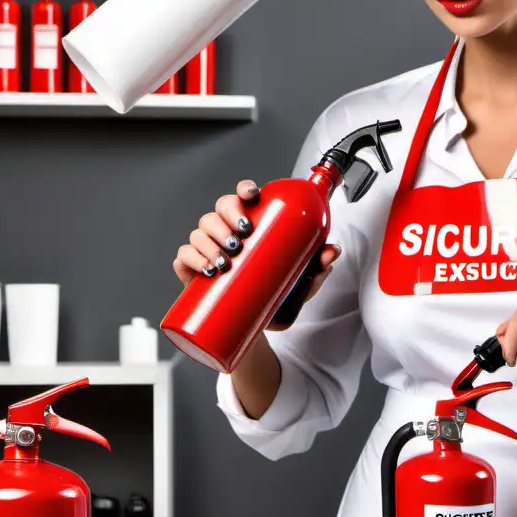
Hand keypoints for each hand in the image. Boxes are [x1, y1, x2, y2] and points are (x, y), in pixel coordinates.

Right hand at [172, 178, 340, 296]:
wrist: (254, 326)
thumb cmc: (275, 295)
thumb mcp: (300, 282)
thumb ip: (316, 267)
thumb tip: (331, 251)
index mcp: (249, 224)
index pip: (242, 197)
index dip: (243, 189)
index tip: (251, 195)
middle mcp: (225, 230)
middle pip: (219, 208)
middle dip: (227, 216)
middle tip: (242, 235)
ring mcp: (206, 248)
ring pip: (200, 230)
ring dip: (212, 241)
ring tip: (228, 259)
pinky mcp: (191, 268)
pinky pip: (185, 255)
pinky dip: (193, 258)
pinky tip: (207, 268)